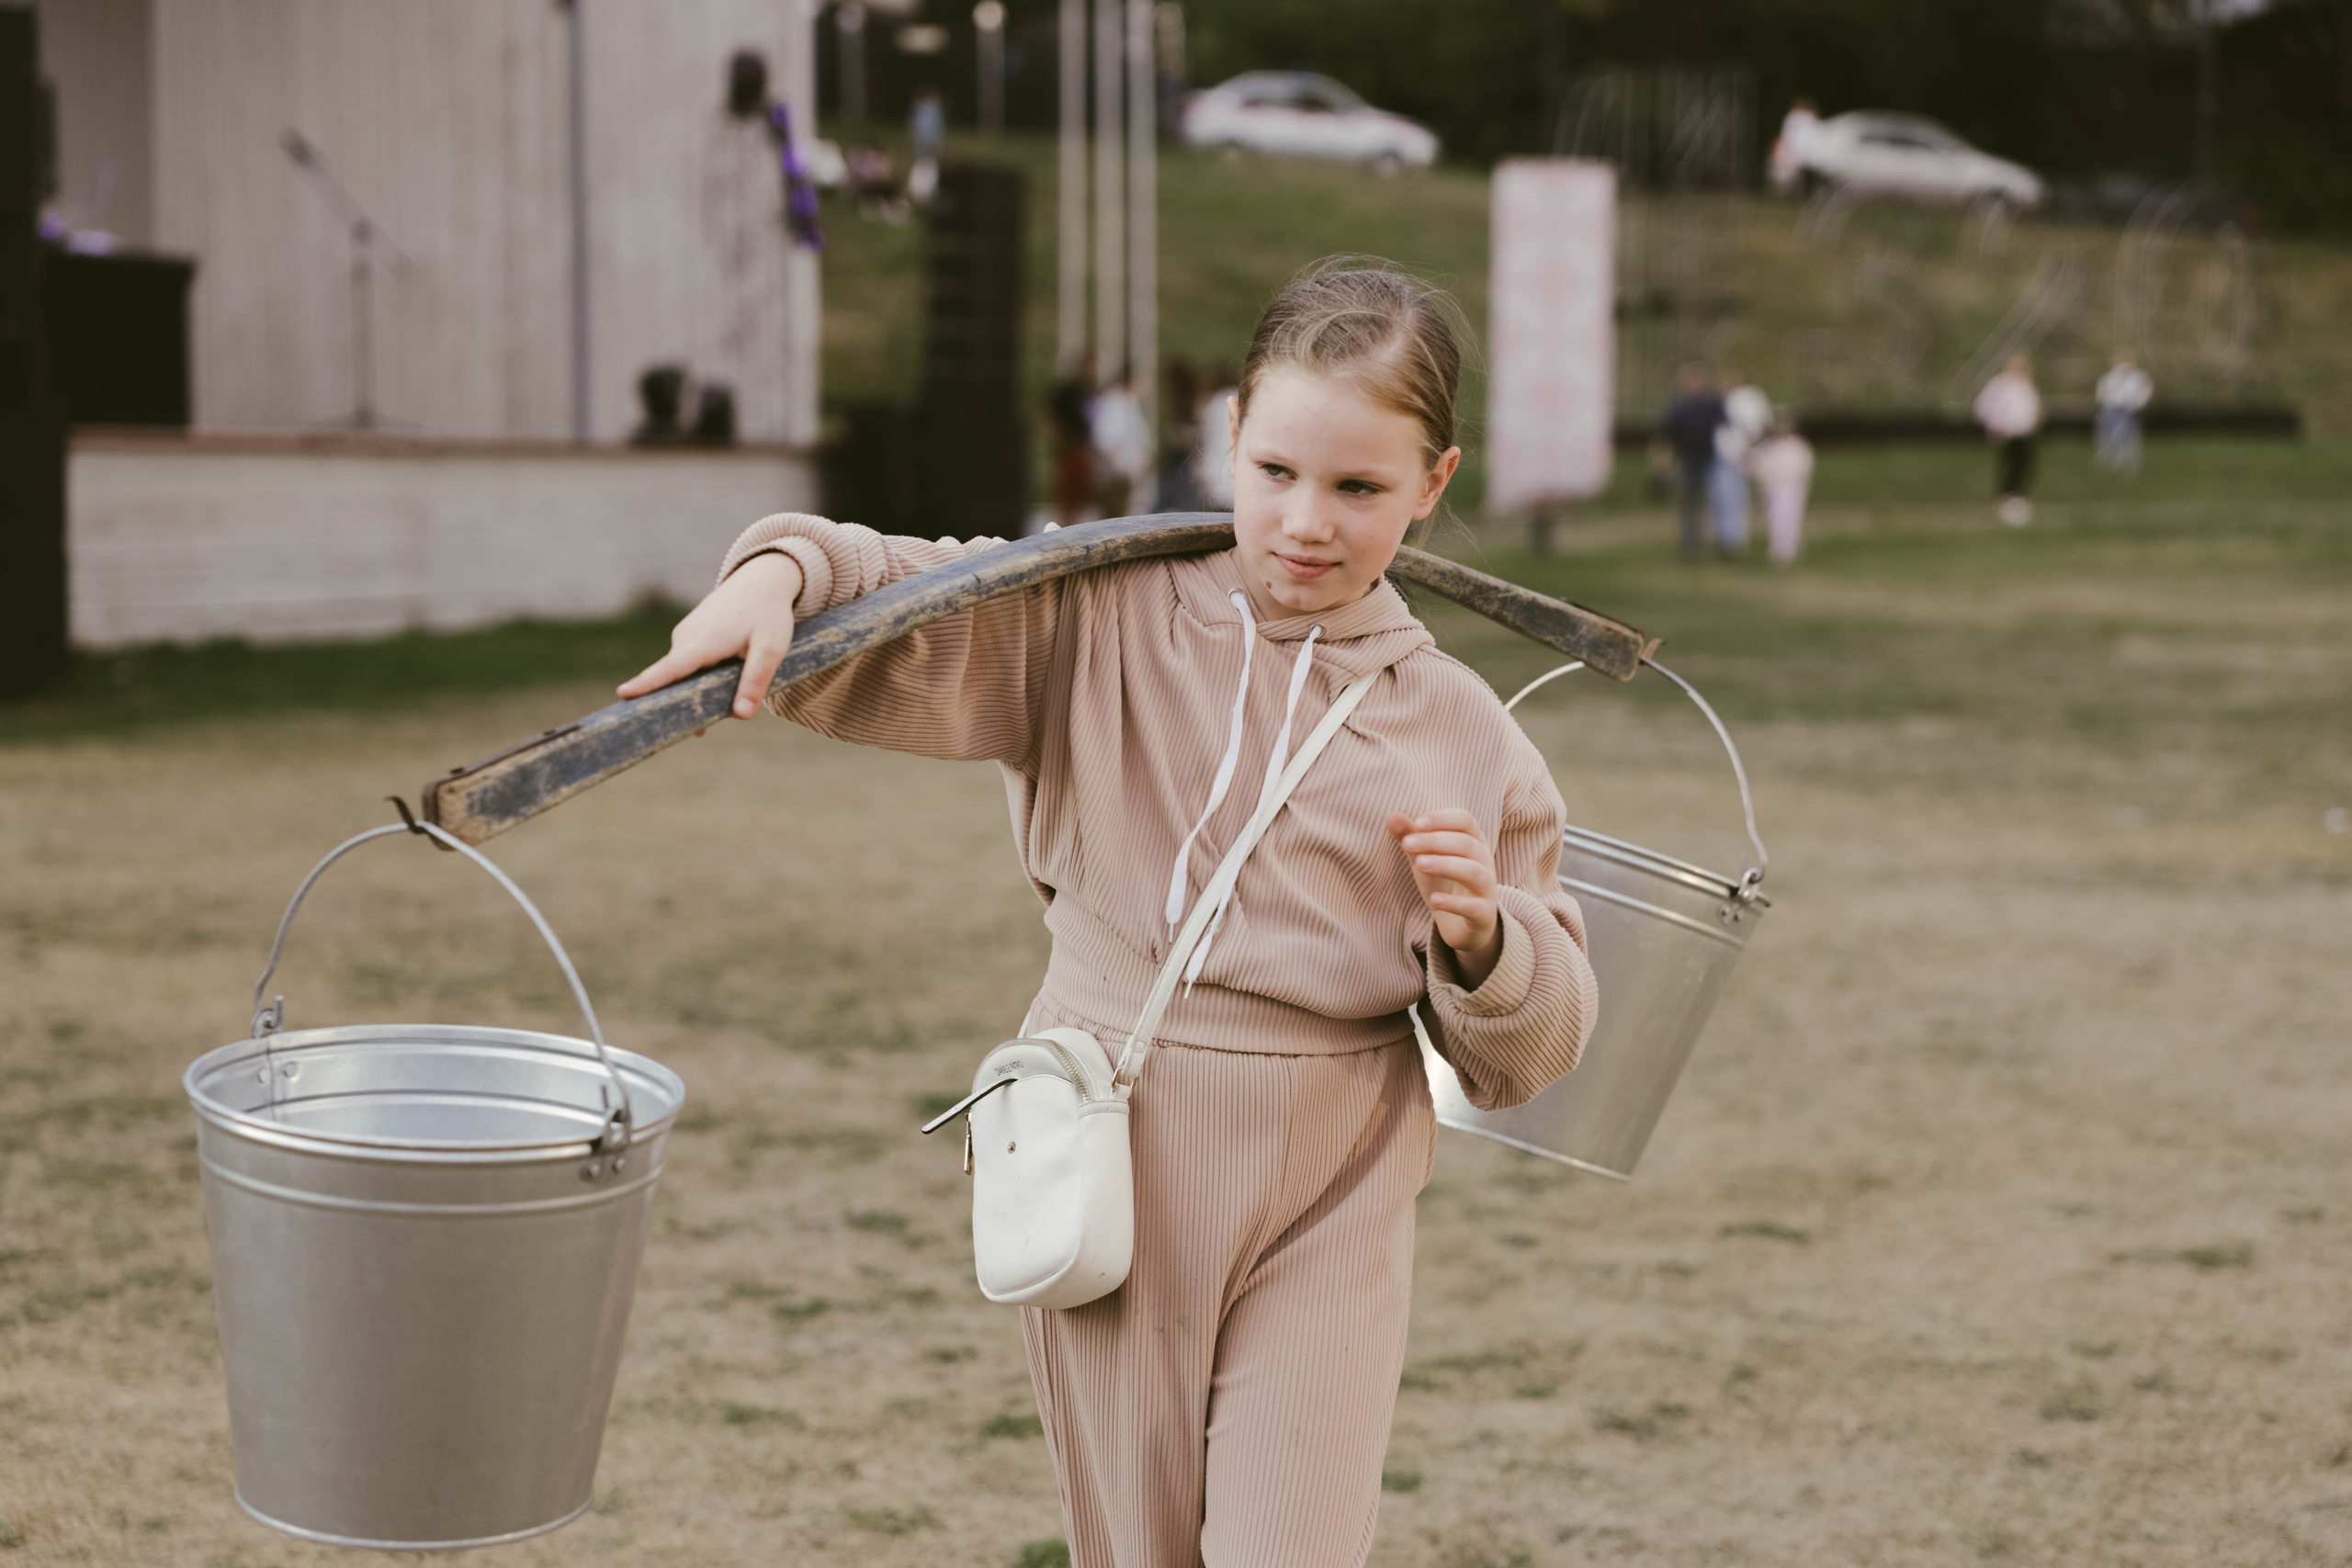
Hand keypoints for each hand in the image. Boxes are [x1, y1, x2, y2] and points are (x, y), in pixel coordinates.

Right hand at [617, 552, 803, 719]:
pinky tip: (720, 681)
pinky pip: (688, 664)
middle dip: (681, 705)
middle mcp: (687, 638)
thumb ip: (756, 680)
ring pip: (684, 673)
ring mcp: (684, 635)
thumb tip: (741, 715)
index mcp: (705, 641)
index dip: (648, 683)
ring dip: (697, 691)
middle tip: (697, 731)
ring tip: (720, 703)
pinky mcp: (688, 636)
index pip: (672, 667)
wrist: (761, 580)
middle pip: (675, 679)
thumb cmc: (769, 614)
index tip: (623, 693)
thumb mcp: (772, 648)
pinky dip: (699, 678)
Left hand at [1386, 809, 1502, 987]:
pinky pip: (1474, 906)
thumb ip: (1410, 837)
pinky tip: (1434, 900)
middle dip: (1435, 841)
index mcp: (1473, 841)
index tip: (1416, 823)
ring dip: (1445, 865)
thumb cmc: (1444, 882)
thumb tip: (1391, 816)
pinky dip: (1454, 903)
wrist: (1463, 925)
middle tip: (1407, 844)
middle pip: (1466, 843)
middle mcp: (1484, 861)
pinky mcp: (1483, 914)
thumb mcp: (1424, 857)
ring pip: (1473, 871)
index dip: (1442, 819)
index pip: (1464, 820)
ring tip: (1419, 864)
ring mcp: (1487, 888)